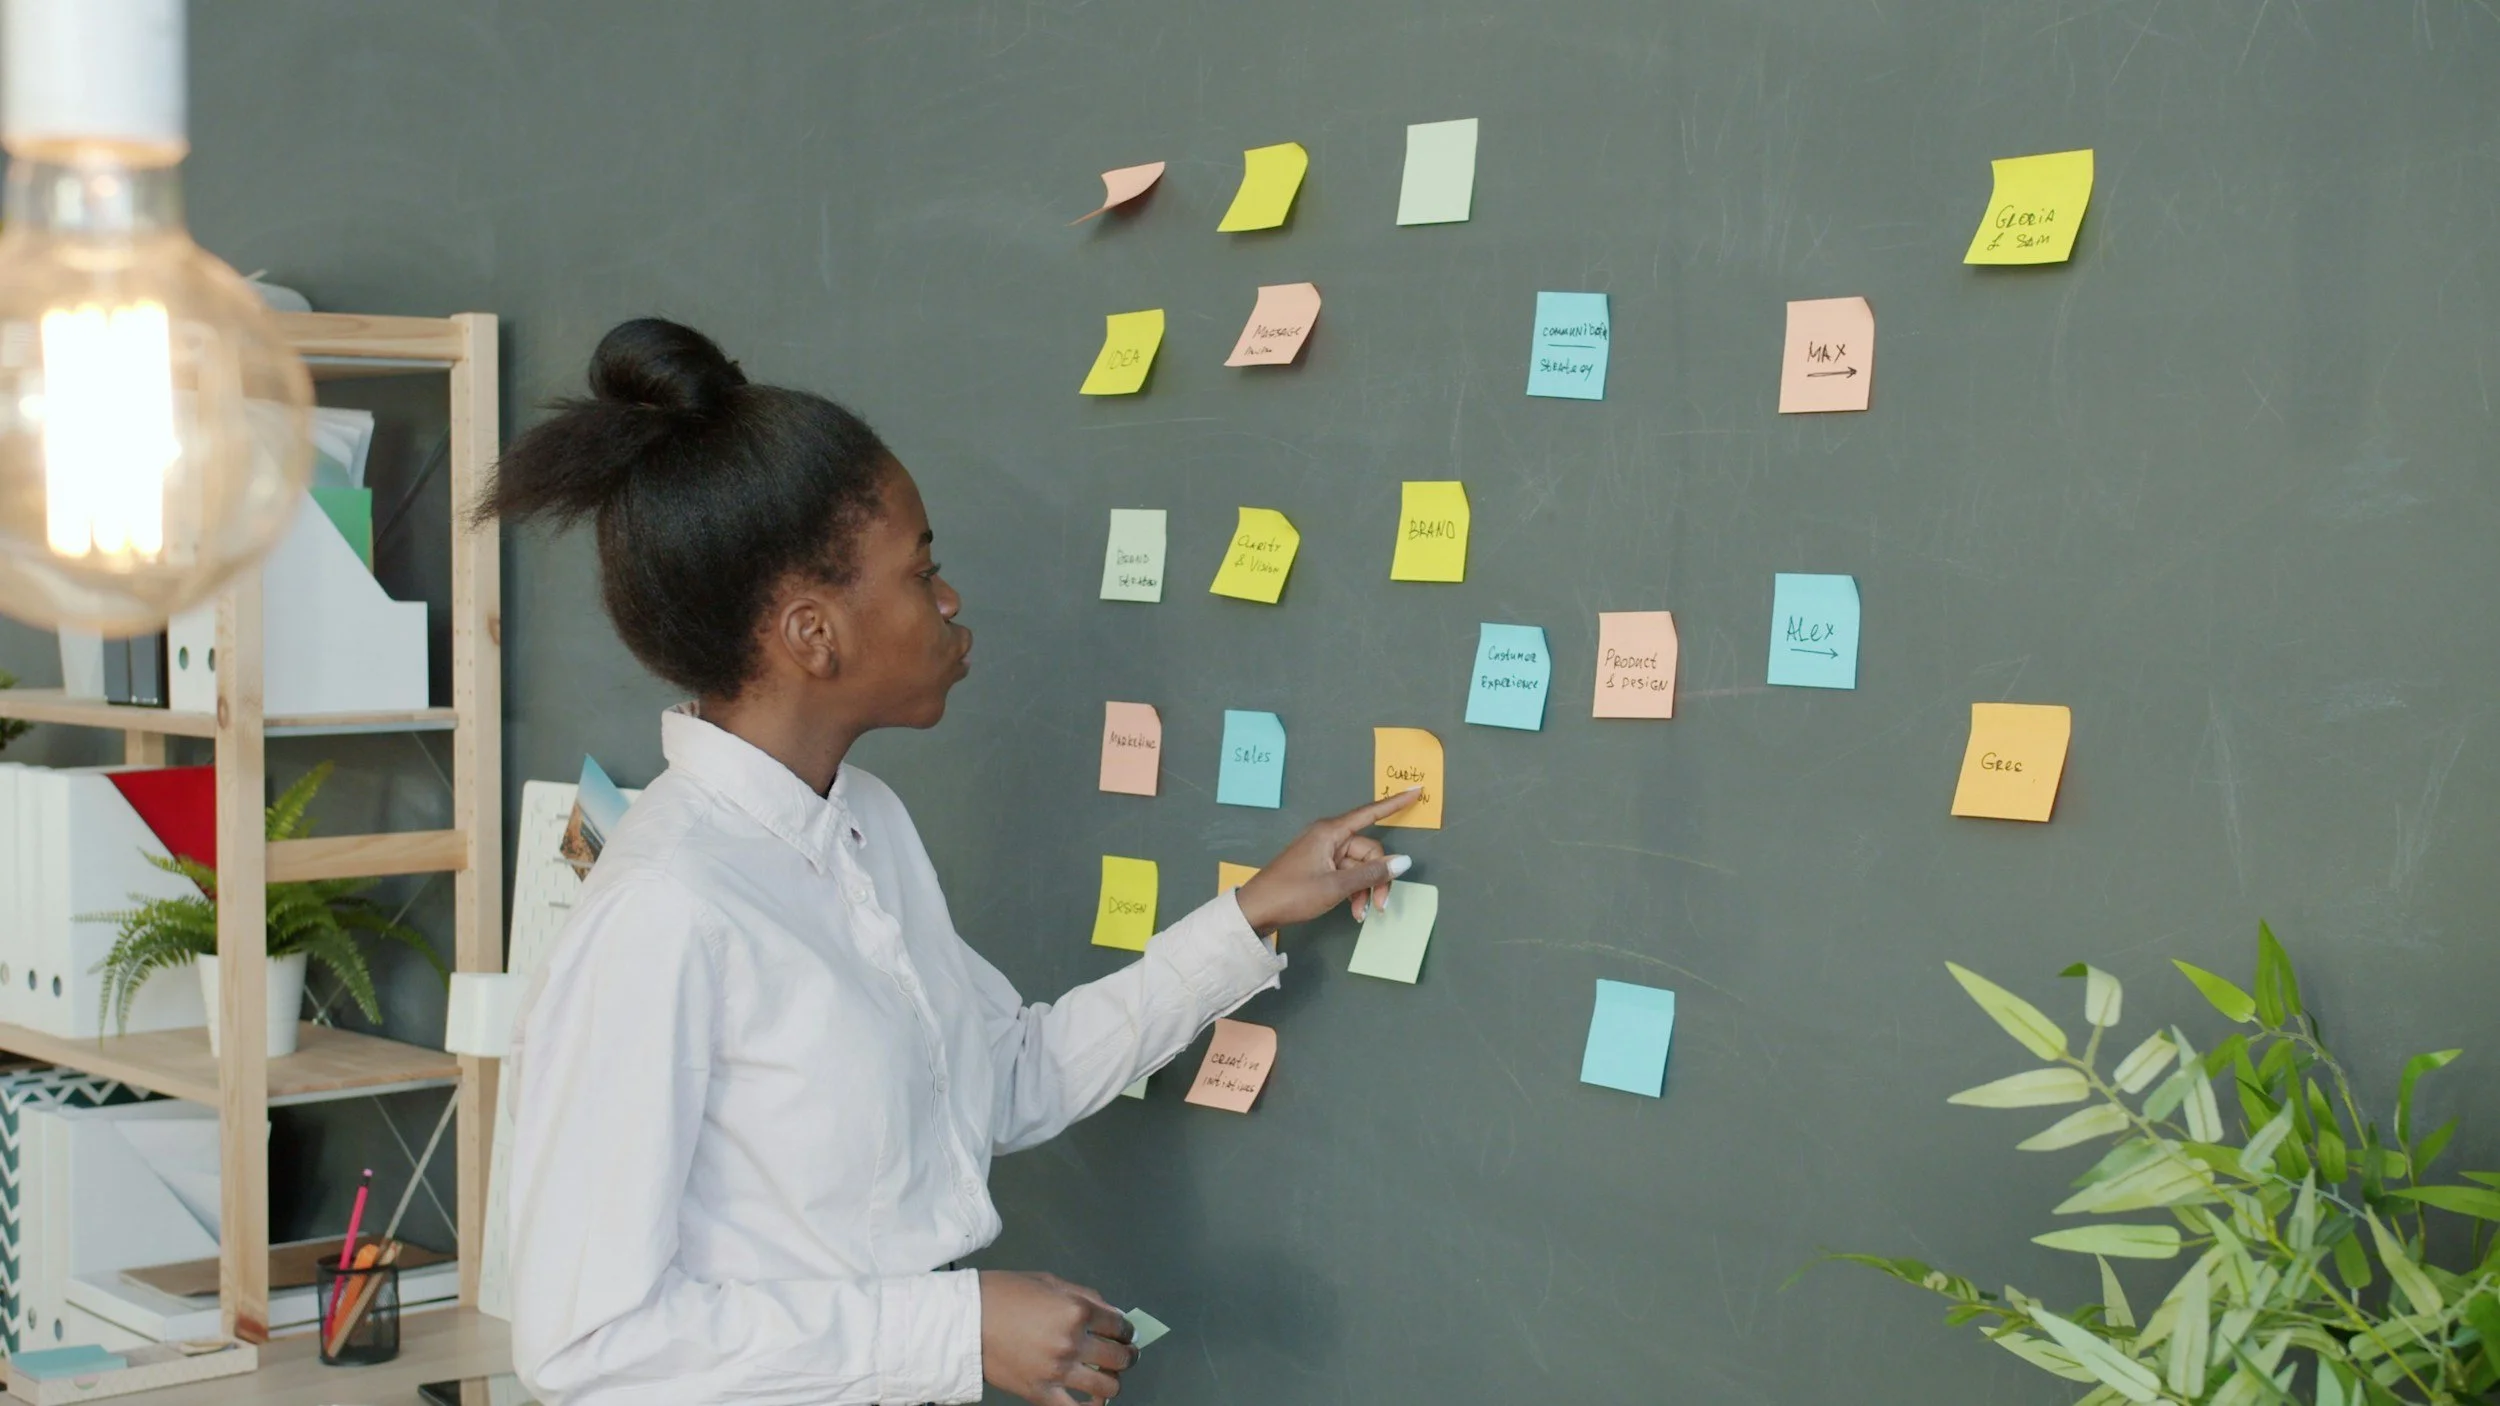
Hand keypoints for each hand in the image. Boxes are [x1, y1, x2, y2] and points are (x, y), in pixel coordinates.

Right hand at [979, 1270, 1135, 1404]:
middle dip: (1127, 1355)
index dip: (1127, 1330)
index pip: (1119, 1326)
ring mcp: (1057, 1371)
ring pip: (1107, 1386)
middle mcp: (1071, 1342)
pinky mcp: (1040, 1392)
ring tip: (1107, 1376)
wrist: (964, 1320)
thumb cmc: (1002, 1294)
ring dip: (1113, 1382)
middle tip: (1124, 1354)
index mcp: (1076, 1311)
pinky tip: (1092, 1401)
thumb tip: (1112, 1313)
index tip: (1125, 1333)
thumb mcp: (1049, 1282)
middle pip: (1119, 1357)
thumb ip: (1086, 1296)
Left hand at [1234, 789, 1419, 933]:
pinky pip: (1347, 874)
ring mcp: (1324, 853)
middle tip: (1380, 905)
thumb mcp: (1336, 886)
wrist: (1257, 910)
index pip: (1370, 813)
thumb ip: (1371, 874)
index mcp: (1330, 832)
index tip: (1416, 790)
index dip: (1395, 803)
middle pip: (1369, 850)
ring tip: (1362, 913)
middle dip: (1378, 877)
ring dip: (1365, 889)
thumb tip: (1404, 861)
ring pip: (1359, 866)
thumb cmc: (1293, 893)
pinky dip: (1354, 891)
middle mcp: (1329, 837)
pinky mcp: (1319, 867)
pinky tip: (1354, 910)